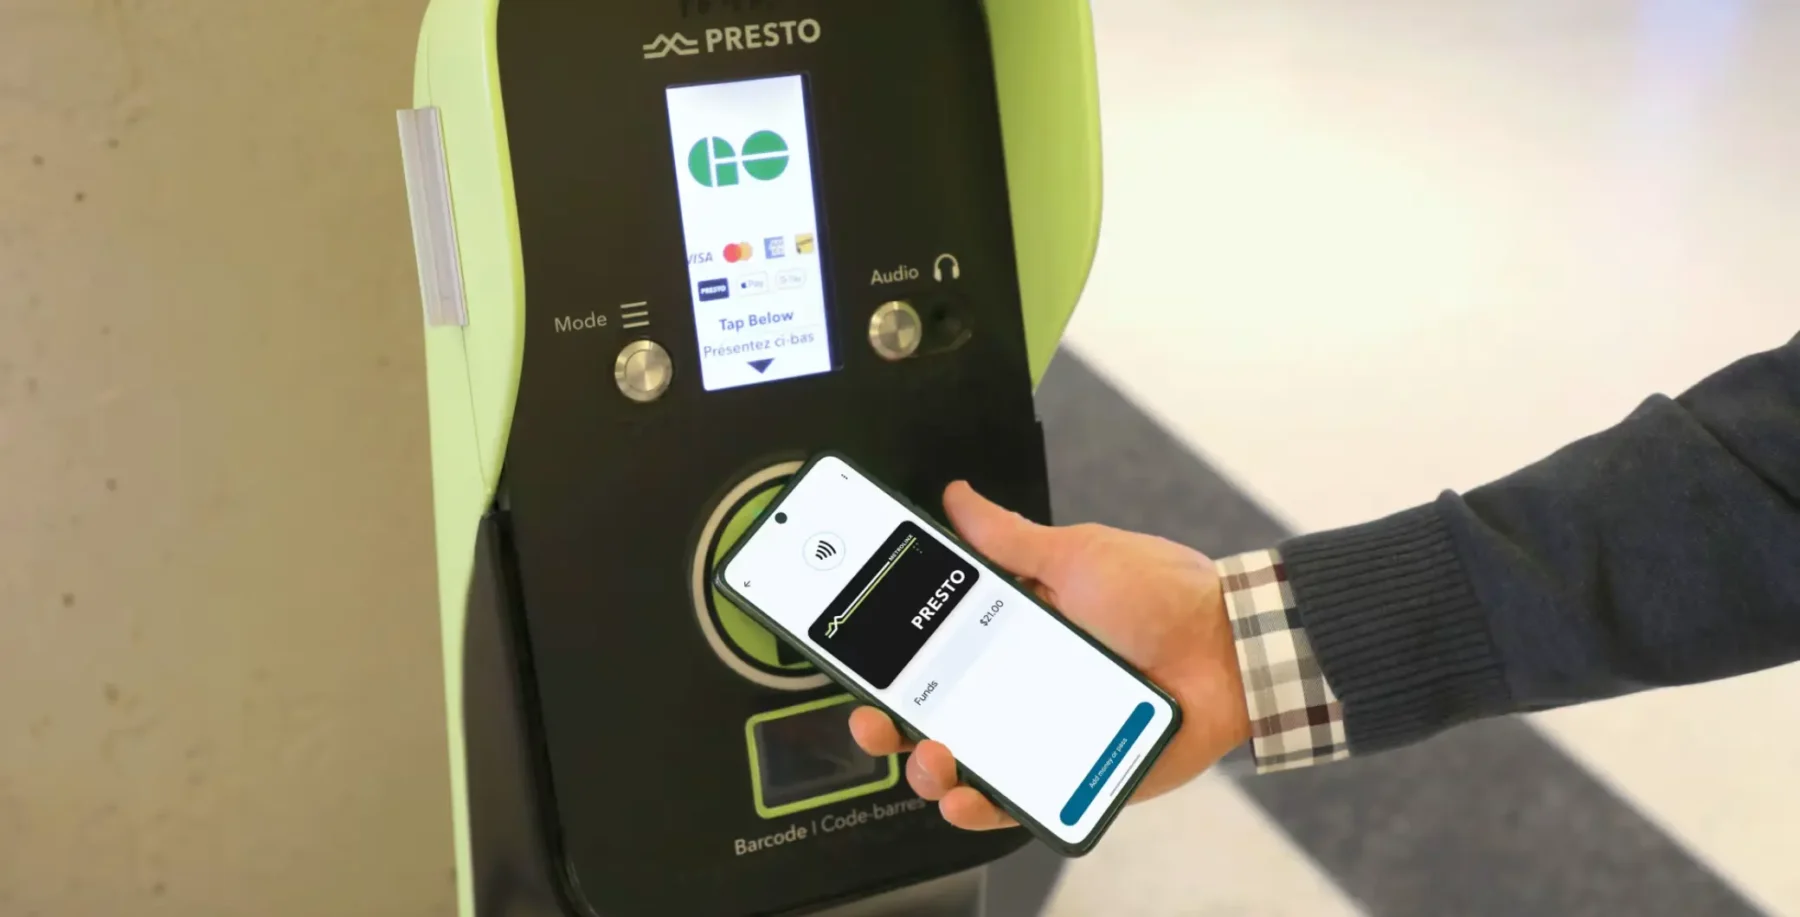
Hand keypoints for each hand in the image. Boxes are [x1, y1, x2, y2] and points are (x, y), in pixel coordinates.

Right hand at [847, 481, 1251, 830]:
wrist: (1230, 648)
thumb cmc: (1161, 596)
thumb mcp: (1076, 556)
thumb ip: (1010, 538)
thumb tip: (960, 499)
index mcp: (1010, 634)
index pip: (928, 655)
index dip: (886, 664)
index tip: (856, 666)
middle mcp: (1016, 687)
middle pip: (931, 716)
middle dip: (889, 726)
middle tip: (878, 723)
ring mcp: (1041, 735)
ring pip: (963, 766)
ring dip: (931, 771)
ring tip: (934, 757)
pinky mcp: (1073, 777)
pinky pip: (1016, 803)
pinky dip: (983, 807)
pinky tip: (967, 796)